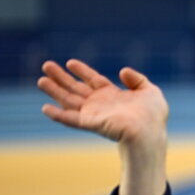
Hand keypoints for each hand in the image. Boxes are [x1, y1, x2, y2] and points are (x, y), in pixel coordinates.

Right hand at [38, 60, 168, 148]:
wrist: (149, 131)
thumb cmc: (153, 116)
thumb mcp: (150, 91)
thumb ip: (137, 80)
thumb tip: (122, 71)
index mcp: (113, 95)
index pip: (94, 80)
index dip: (82, 71)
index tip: (70, 62)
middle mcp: (101, 104)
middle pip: (76, 88)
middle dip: (61, 77)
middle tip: (46, 65)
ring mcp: (94, 114)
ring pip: (69, 100)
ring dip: (54, 91)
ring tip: (41, 80)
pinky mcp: (90, 123)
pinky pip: (70, 119)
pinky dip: (57, 114)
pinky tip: (45, 108)